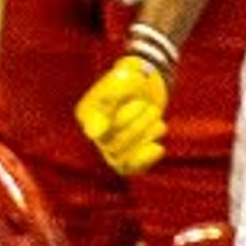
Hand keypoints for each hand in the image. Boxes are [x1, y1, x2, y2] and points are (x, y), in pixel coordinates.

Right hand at [76, 49, 172, 175]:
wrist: (147, 82)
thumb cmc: (133, 77)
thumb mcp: (123, 81)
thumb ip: (108, 101)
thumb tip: (93, 135)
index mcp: (86, 114)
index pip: (100, 132)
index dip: (124, 121)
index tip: (141, 104)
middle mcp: (95, 133)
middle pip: (114, 146)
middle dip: (139, 127)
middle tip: (151, 108)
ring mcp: (110, 145)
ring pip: (123, 159)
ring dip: (144, 140)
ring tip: (159, 123)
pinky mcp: (127, 153)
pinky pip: (130, 169)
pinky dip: (144, 161)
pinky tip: (158, 147)